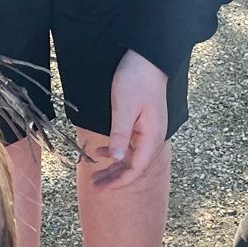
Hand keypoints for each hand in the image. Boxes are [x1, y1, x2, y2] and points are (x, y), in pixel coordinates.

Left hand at [89, 50, 168, 189]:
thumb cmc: (136, 79)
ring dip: (115, 168)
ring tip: (96, 176)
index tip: (101, 189)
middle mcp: (153, 137)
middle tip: (94, 186)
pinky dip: (117, 153)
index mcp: (151, 137)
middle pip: (134, 167)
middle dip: (115, 179)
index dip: (119, 182)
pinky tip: (103, 153)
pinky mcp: (143, 123)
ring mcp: (149, 131)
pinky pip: (131, 146)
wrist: (147, 57)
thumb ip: (120, 134)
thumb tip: (117, 159)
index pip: (136, 169)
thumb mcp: (124, 106)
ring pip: (131, 158)